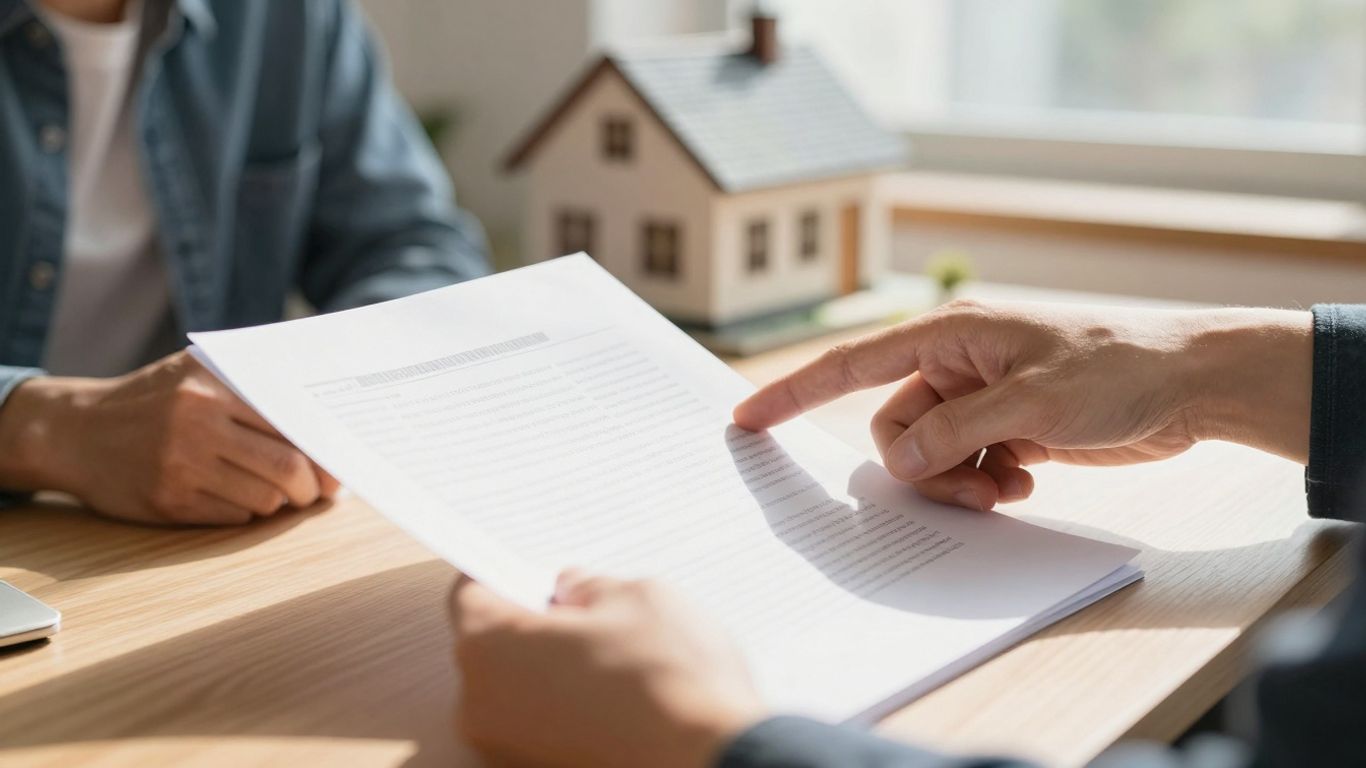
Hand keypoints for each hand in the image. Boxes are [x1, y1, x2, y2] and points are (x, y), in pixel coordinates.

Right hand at [0, 350, 338, 524]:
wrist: (73, 431)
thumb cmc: (152, 399)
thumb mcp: (196, 372)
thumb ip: (252, 386)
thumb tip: (321, 417)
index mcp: (211, 386)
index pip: (290, 424)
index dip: (323, 450)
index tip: (337, 464)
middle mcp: (196, 423)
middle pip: (287, 467)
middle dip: (312, 486)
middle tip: (318, 491)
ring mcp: (181, 466)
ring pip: (264, 498)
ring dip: (279, 501)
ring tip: (276, 491)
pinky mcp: (168, 503)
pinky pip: (233, 517)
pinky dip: (246, 511)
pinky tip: (236, 497)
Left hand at [450, 571, 765, 767]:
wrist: (713, 761)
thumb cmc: (671, 678)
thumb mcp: (637, 597)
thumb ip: (590, 586)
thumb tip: (572, 592)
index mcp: (489, 648)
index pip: (470, 593)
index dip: (504, 571)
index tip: (530, 567)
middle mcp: (481, 707)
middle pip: (491, 644)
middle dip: (532, 621)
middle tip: (588, 608)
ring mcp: (507, 751)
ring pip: (518, 688)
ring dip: (551, 667)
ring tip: (614, 655)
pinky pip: (541, 724)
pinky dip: (568, 706)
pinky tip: (617, 694)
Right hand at [734, 300, 1311, 510]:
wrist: (1188, 385)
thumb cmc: (1116, 370)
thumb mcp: (1031, 401)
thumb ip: (954, 432)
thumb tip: (894, 463)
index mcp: (947, 334)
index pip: (850, 365)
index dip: (792, 393)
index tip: (744, 420)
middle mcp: (953, 363)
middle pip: (891, 429)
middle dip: (924, 467)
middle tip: (977, 485)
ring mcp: (977, 397)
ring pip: (925, 456)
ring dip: (959, 480)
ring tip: (1011, 481)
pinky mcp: (1002, 427)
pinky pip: (961, 466)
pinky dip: (985, 481)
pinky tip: (1027, 475)